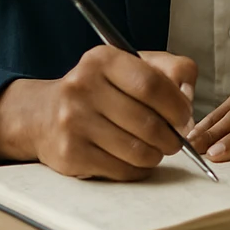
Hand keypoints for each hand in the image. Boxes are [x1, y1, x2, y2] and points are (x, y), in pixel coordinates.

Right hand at [0, 47, 197, 180]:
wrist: (41, 115)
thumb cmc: (100, 89)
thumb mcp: (131, 65)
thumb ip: (171, 70)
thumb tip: (188, 98)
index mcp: (102, 60)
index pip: (152, 84)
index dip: (177, 105)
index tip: (184, 116)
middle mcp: (82, 88)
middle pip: (148, 122)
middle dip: (171, 136)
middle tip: (175, 140)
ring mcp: (73, 122)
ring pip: (136, 150)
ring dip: (156, 155)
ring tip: (157, 150)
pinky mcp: (69, 154)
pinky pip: (120, 169)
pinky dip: (137, 169)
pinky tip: (136, 161)